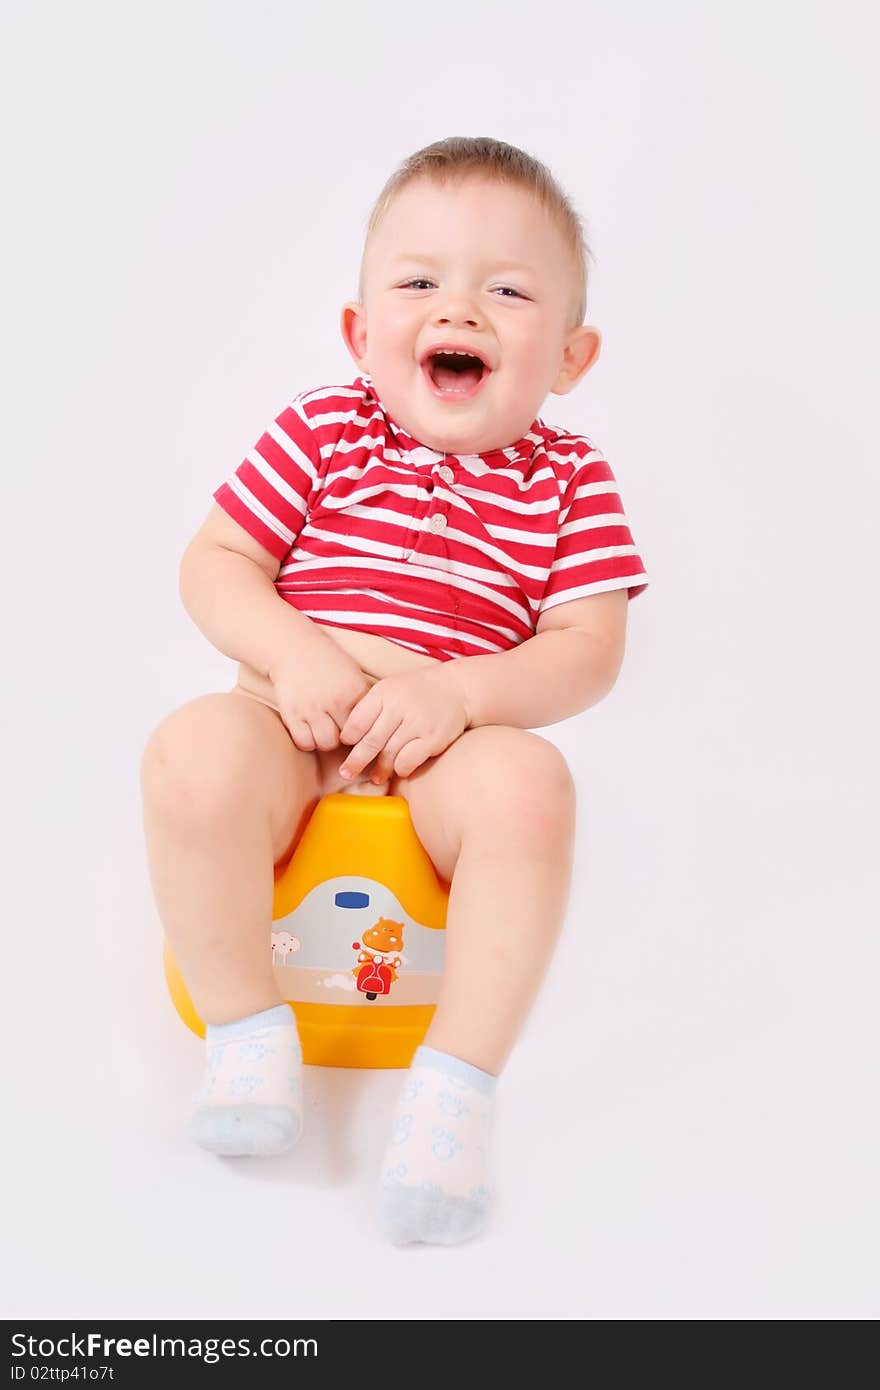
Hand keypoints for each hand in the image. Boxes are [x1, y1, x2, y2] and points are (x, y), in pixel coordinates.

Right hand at [269, 627, 374, 753]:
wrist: (294, 647)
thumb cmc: (328, 662)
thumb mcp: (353, 675)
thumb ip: (362, 700)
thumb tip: (377, 726)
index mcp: (354, 690)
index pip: (368, 725)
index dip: (365, 730)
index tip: (361, 729)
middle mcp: (334, 700)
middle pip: (349, 738)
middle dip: (347, 738)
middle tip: (342, 730)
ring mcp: (312, 708)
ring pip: (326, 744)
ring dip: (327, 740)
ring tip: (325, 730)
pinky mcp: (292, 714)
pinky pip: (304, 742)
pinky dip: (308, 741)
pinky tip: (310, 730)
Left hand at [337, 665, 470, 781]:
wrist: (458, 688)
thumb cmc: (417, 692)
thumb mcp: (391, 689)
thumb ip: (371, 708)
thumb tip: (348, 739)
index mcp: (384, 693)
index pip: (357, 720)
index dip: (349, 737)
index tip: (346, 746)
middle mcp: (399, 707)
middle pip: (370, 741)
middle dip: (356, 762)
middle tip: (346, 773)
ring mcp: (417, 723)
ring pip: (388, 755)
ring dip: (380, 770)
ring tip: (376, 777)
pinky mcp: (432, 738)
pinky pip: (408, 761)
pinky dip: (401, 769)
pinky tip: (399, 770)